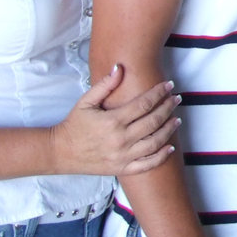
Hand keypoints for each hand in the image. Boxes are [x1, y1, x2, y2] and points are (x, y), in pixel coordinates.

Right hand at [51, 65, 179, 175]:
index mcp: (112, 121)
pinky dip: (161, 157)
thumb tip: (120, 67)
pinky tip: (170, 147)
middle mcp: (120, 139)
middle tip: (176, 99)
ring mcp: (122, 156)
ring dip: (169, 130)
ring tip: (176, 119)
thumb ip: (105, 85)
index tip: (169, 85)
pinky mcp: (122, 169)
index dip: (159, 93)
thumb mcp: (86, 102)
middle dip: (168, 108)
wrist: (60, 152)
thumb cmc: (74, 125)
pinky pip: (147, 165)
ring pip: (154, 143)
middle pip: (153, 121)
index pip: (144, 104)